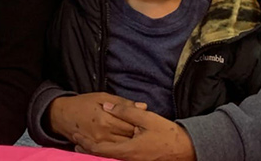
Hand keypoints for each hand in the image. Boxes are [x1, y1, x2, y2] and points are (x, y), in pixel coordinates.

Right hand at [47, 92, 146, 143]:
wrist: (62, 116)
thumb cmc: (83, 103)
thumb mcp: (102, 97)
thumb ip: (123, 103)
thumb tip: (144, 106)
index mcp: (106, 118)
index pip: (131, 123)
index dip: (140, 123)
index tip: (145, 121)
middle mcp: (103, 133)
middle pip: (129, 137)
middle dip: (138, 134)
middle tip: (143, 131)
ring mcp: (99, 143)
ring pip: (123, 147)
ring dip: (131, 143)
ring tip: (136, 138)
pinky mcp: (96, 148)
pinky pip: (114, 152)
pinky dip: (122, 148)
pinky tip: (126, 144)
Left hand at [73, 102, 195, 160]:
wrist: (186, 149)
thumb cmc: (167, 134)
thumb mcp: (146, 119)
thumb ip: (125, 111)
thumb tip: (107, 105)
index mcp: (128, 150)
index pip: (100, 149)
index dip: (86, 143)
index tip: (75, 136)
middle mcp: (128, 159)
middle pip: (103, 155)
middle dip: (88, 147)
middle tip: (75, 140)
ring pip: (110, 156)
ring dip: (97, 149)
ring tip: (85, 142)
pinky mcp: (139, 160)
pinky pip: (119, 156)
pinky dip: (108, 151)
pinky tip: (105, 145)